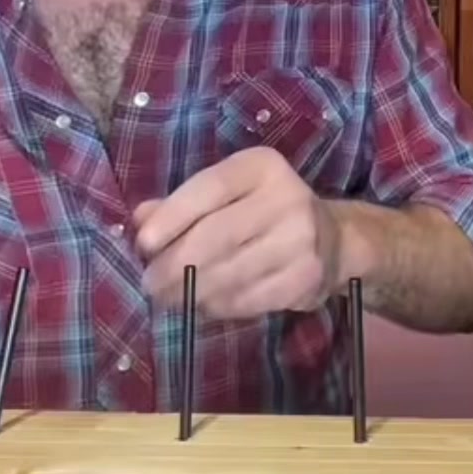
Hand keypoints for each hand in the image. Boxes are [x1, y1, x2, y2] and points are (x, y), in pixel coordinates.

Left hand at [134, 147, 345, 320]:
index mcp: (260, 166)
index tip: (144, 245)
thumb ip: (182, 203)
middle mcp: (286, 197)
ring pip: (230, 273)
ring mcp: (300, 239)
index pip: (209, 187)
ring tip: (169, 298)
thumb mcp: (228, 194)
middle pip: (216, 235)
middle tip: (149, 284)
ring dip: (191, 291)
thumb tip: (139, 220)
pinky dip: (218, 306)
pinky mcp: (305, 278)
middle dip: (174, 264)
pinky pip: (248, 299)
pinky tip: (204, 305)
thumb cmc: (263, 212)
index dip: (172, 217)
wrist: (333, 240)